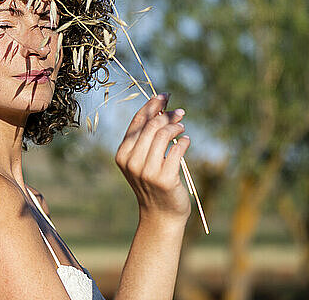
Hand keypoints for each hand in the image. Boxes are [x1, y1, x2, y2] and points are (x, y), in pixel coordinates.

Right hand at [115, 93, 190, 226]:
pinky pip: (177, 150)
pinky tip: (186, 140)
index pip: (137, 122)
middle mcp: (131, 162)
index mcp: (122, 154)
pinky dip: (184, 141)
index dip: (152, 105)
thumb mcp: (143, 159)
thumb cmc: (153, 182)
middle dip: (167, 114)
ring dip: (176, 127)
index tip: (164, 95)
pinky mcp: (164, 178)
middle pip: (151, 126)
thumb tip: (163, 108)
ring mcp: (147, 171)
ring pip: (163, 135)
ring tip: (182, 127)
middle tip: (180, 112)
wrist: (161, 213)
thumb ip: (147, 137)